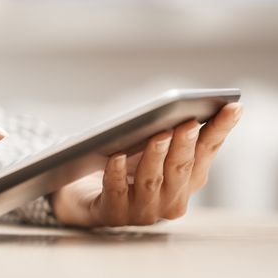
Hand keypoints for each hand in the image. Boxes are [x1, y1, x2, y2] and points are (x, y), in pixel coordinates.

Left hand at [51, 102, 242, 226]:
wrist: (89, 196)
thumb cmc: (127, 168)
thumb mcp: (155, 149)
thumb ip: (178, 134)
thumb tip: (205, 107)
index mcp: (187, 182)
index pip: (206, 153)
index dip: (219, 130)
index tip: (231, 107)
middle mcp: (170, 200)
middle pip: (180, 169)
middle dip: (185, 145)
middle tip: (188, 122)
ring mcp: (142, 211)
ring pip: (151, 182)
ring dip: (155, 156)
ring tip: (158, 134)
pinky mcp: (112, 214)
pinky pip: (115, 191)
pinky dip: (116, 173)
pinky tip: (115, 155)